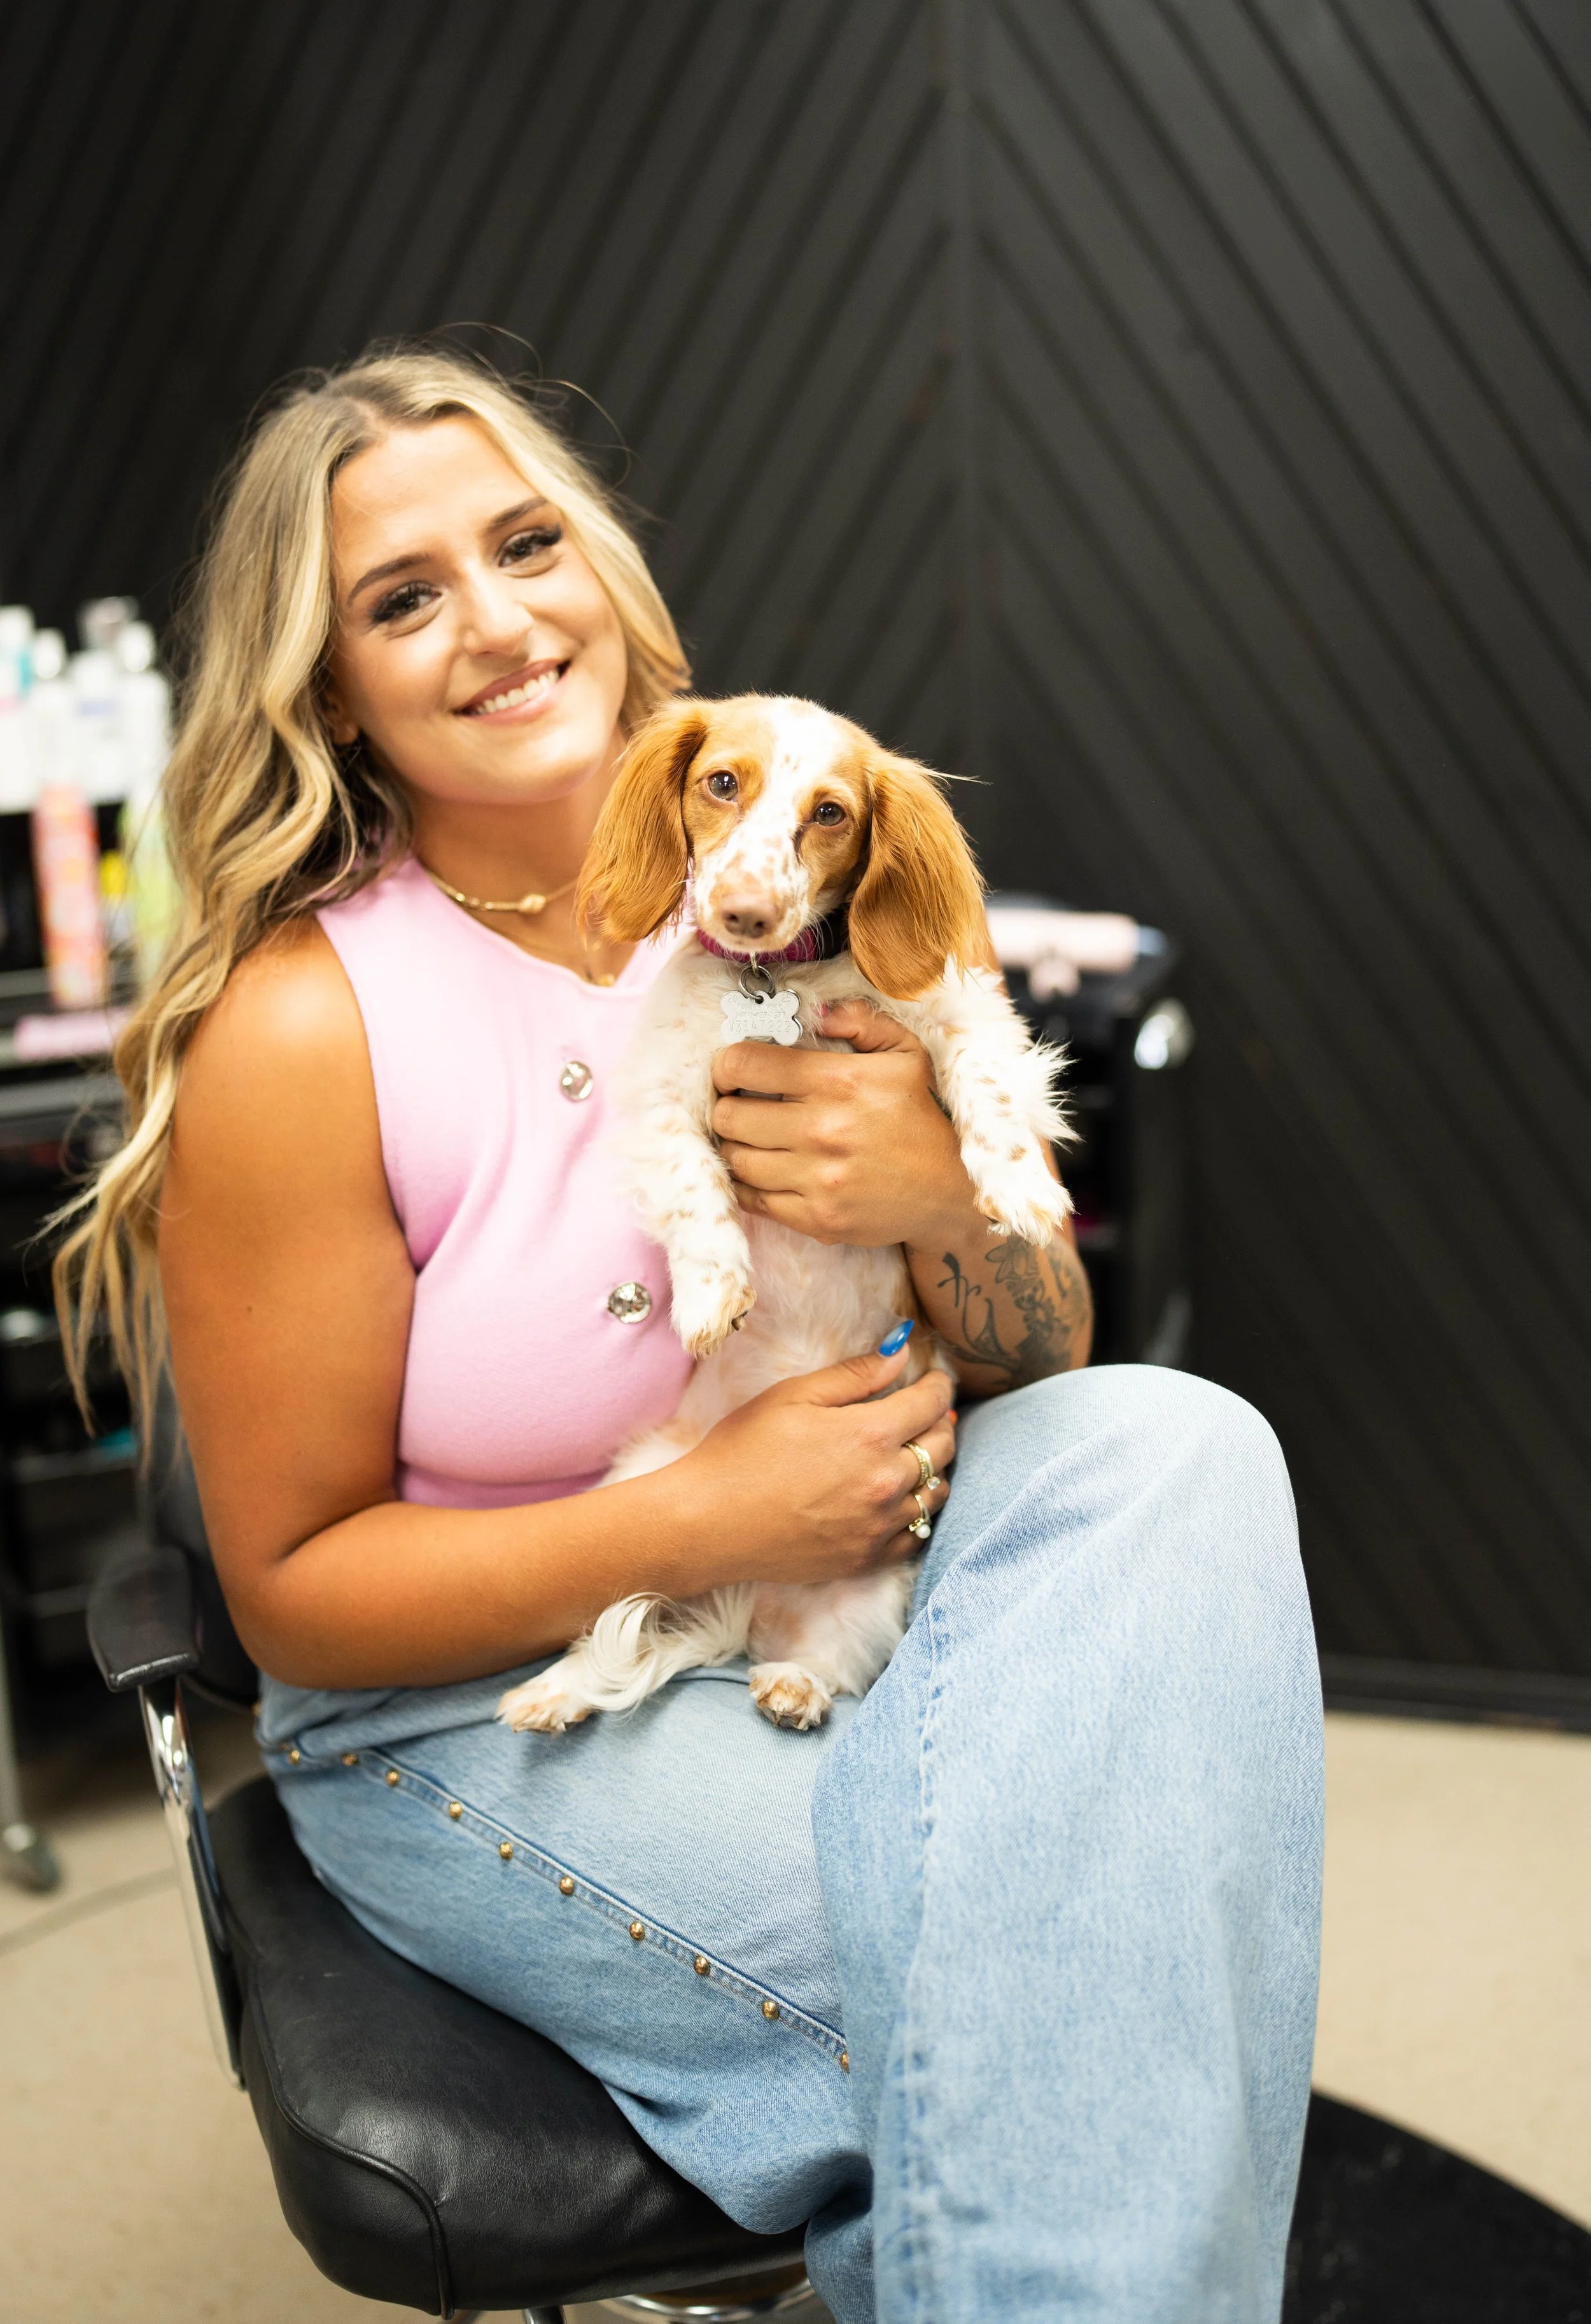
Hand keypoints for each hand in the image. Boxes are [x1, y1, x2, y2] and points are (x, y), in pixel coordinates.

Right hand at [681, 1342, 955, 1586]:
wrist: (709, 1523)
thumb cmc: (742, 1451)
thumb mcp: (793, 1396)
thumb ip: (854, 1375)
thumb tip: (901, 1354)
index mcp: (869, 1434)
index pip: (932, 1404)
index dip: (939, 1386)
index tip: (935, 1380)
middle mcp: (885, 1482)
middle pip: (943, 1446)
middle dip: (940, 1422)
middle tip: (925, 1414)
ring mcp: (879, 1525)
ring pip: (937, 1492)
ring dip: (934, 1469)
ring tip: (913, 1455)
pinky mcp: (867, 1558)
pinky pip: (918, 1534)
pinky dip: (917, 1512)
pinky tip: (898, 1500)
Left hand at [711, 1001, 977, 1250]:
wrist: (952, 1191)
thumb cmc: (922, 1117)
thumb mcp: (906, 1055)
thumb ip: (861, 1022)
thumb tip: (816, 1011)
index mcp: (838, 1081)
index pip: (744, 1065)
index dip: (727, 1066)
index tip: (733, 1072)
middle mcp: (823, 1130)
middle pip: (729, 1116)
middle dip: (726, 1107)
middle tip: (737, 1106)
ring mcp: (818, 1179)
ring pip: (736, 1159)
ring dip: (735, 1146)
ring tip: (750, 1138)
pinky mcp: (816, 1218)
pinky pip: (753, 1200)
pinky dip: (747, 1185)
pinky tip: (762, 1171)